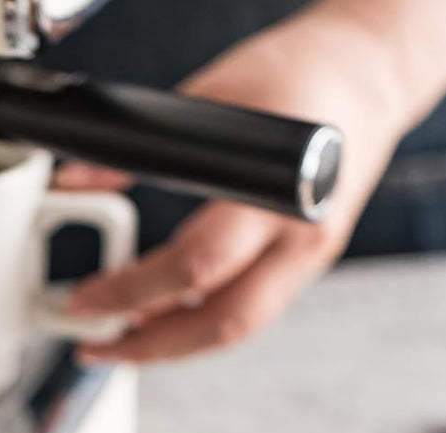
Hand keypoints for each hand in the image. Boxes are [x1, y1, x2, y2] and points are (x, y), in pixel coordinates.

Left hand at [55, 2, 407, 364]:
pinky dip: (200, 323)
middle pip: (222, 321)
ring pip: (236, 329)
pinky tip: (163, 317)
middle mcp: (302, 236)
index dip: (133, 291)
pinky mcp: (306, 266)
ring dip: (173, 345)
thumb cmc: (299, 75)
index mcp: (280, 189)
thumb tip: (76, 180)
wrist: (368, 78)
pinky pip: (247, 311)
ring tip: (120, 339)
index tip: (85, 300)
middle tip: (96, 345)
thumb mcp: (209, 96)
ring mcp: (309, 258)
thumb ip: (144, 146)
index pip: (197, 265)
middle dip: (151, 345)